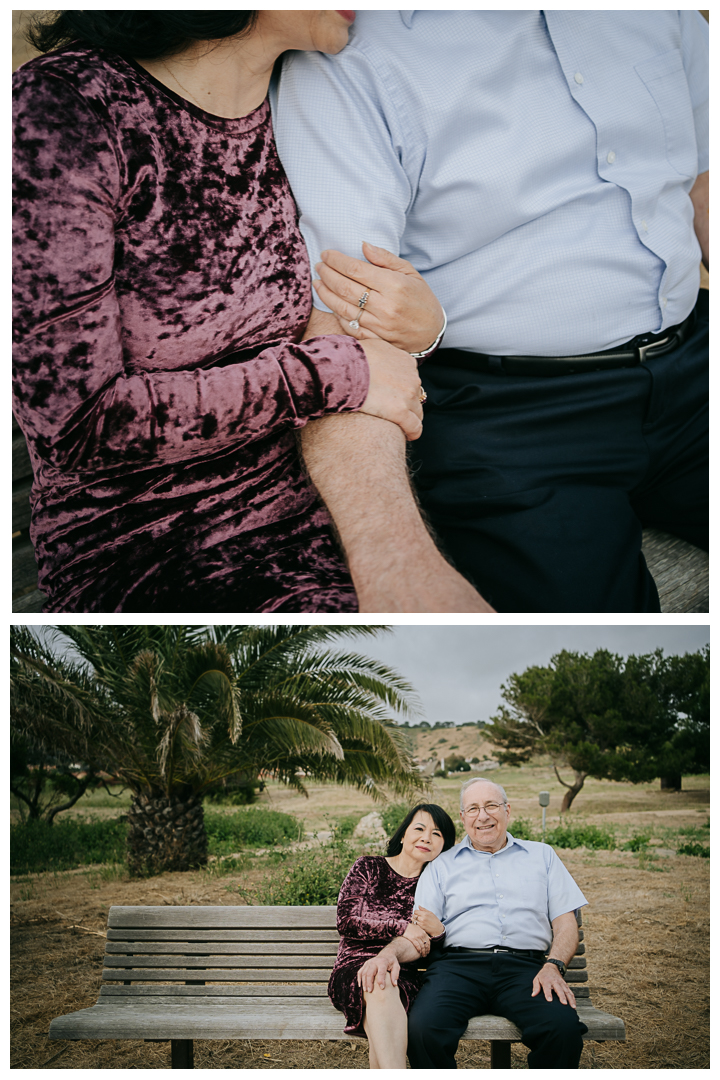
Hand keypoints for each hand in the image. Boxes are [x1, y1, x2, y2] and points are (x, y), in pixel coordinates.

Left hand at [313, 242, 443, 353]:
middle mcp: (385, 306)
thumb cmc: (421, 299)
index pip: (356, 269)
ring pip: (343, 307)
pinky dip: (336, 314)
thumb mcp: (410, 272)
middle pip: (345, 287)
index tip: (326, 254)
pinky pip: (349, 326)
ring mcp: (379, 325)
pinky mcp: (374, 340)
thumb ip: (385, 259)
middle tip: (319, 266)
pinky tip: (330, 303)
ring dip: (325, 294)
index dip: (337, 261)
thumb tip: (363, 245)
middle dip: (327, 274)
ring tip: (318, 283)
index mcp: (394, 286)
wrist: (431, 333)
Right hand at [357, 337, 423, 440]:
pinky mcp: (400, 412)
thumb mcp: (371, 345)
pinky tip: (407, 436)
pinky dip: (412, 432)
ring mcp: (408, 395)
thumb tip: (372, 350)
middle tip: (391, 411)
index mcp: (406, 361)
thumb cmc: (350, 357)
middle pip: (415, 396)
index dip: (402, 389)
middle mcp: (412, 377)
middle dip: (406, 403)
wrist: (342, 368)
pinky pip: (414, 428)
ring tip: (400, 426)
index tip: (393, 396)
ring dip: (410, 419)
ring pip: (417, 413)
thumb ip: (380, 350)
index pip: (411, 379)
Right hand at [357, 951, 400, 992]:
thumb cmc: (392, 963)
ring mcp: (369, 962)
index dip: (381, 980)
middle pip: (370, 973)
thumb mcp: (396, 966)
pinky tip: (360, 985)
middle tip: (370, 991)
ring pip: (364, 973)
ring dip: (364, 982)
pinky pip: (360, 971)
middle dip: (369, 983)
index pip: (381, 972)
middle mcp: (374, 962)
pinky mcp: (365, 964)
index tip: (382, 988)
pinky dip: (359, 978)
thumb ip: (395, 975)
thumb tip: (394, 984)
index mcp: (383, 962)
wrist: (386, 954)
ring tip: (366, 990)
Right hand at [401, 922, 430, 956]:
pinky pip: (417, 945)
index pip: (428, 942)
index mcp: (424, 933)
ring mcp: (417, 937)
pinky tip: (419, 952)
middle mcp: (422, 935)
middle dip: (426, 951)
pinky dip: (419, 949)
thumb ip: (424, 934)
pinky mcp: (413, 938)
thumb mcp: (420, 929)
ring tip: (423, 955)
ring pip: (422, 946)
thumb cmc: (412, 927)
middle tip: (426, 955)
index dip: (429, 948)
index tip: (428, 951)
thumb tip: (430, 939)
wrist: (405, 925)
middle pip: (426, 945)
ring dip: (423, 952)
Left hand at [412, 906, 444, 937]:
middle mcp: (422, 918)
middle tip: (417, 917)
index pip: (415, 911)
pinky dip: (415, 923)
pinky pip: (415, 924)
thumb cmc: (435, 921)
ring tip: (417, 920)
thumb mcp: (431, 913)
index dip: (416, 912)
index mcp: (425, 914)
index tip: (418, 913)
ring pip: (413, 920)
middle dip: (415, 915)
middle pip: (414, 915)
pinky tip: (417, 923)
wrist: (438, 929)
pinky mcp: (421, 928)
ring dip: (414, 919)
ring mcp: (421, 923)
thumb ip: (424, 909)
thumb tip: (419, 906)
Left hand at [531, 963, 575, 1007]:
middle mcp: (555, 982)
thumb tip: (533, 995)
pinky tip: (574, 1004)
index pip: (547, 988)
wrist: (551, 967)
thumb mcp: (537, 979)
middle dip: (562, 996)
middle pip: (559, 989)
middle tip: (564, 1004)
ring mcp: (561, 983)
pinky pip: (570, 992)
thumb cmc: (543, 975)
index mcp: (546, 981)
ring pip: (567, 991)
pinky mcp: (565, 985)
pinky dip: (573, 998)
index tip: (549, 1000)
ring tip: (573, 1007)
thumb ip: (536, 987)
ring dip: (570, 999)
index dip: (548, 994)